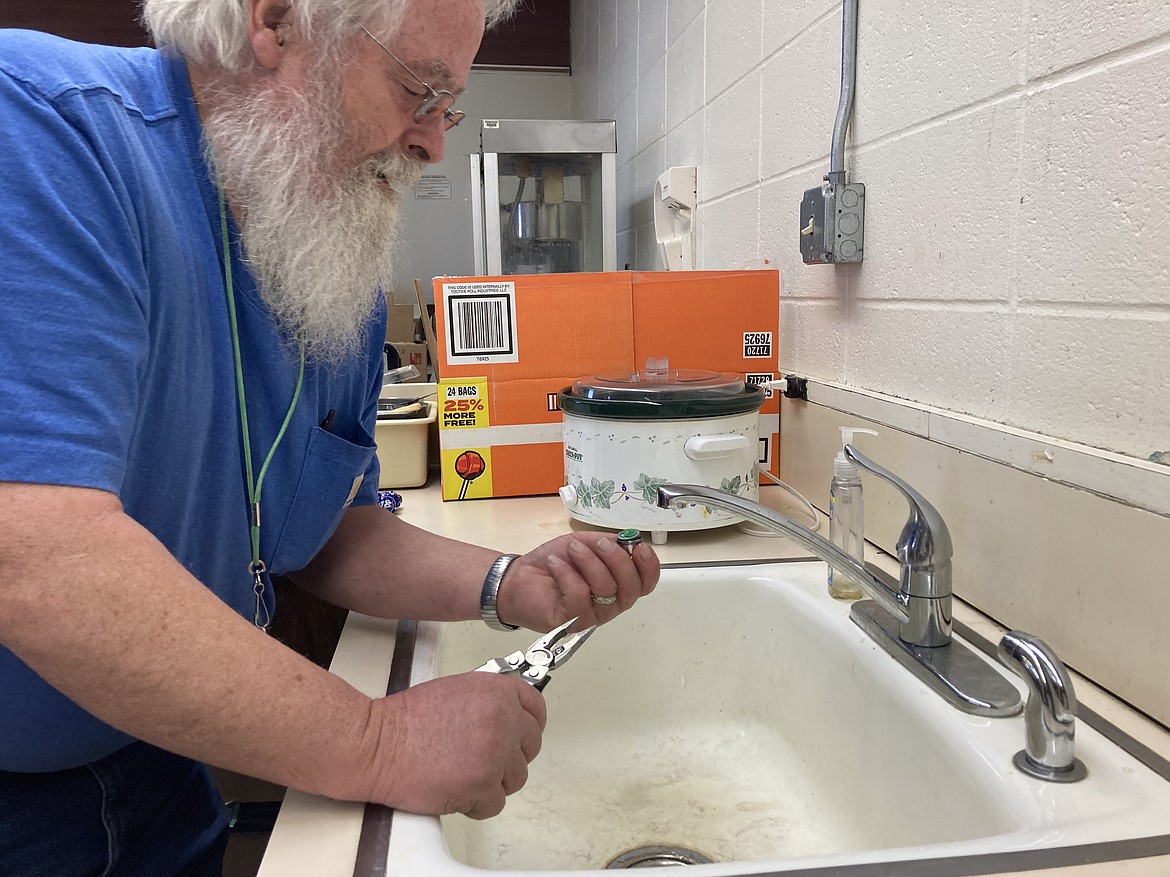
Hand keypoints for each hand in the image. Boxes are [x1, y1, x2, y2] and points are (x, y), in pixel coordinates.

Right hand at [363, 672, 546, 818]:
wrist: (378, 744)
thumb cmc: (406, 720)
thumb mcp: (457, 690)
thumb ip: (489, 702)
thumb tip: (508, 717)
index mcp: (497, 692)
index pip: (537, 709)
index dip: (530, 725)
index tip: (522, 734)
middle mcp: (502, 720)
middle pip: (531, 746)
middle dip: (511, 755)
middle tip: (485, 759)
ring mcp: (495, 754)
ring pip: (516, 777)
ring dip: (494, 781)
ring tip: (464, 773)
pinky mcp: (482, 786)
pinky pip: (496, 803)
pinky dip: (478, 803)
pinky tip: (457, 790)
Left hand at [497, 532, 659, 630]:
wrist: (517, 578)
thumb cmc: (552, 563)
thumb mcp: (584, 544)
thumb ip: (609, 544)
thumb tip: (628, 542)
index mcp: (616, 585)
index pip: (644, 583)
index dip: (648, 566)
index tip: (640, 547)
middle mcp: (608, 603)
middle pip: (631, 589)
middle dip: (619, 561)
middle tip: (601, 544)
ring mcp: (591, 614)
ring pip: (606, 590)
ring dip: (590, 563)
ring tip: (573, 550)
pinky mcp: (571, 620)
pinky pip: (580, 595)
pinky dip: (568, 574)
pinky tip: (556, 564)